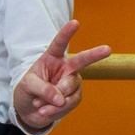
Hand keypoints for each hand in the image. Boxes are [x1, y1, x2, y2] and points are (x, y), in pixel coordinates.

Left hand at [13, 20, 111, 134]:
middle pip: (81, 60)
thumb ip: (42, 89)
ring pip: (70, 89)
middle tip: (107, 49)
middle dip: (95, 55)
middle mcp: (66, 67)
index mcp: (52, 57)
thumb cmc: (27, 91)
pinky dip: (56, 110)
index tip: (75, 23)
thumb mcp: (27, 86)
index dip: (67, 33)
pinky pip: (70, 102)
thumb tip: (61, 99)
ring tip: (39, 104)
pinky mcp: (75, 97)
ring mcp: (72, 82)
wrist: (30, 111)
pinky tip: (45, 111)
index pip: (59, 43)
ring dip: (52, 100)